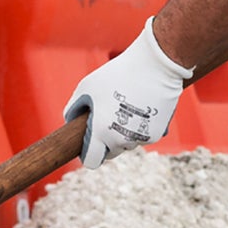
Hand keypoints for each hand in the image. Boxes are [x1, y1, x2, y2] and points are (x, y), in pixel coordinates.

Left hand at [63, 18, 193, 168]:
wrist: (157, 66)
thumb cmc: (118, 73)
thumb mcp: (87, 86)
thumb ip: (74, 108)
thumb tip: (70, 122)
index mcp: (101, 131)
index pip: (91, 161)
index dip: (88, 153)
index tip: (89, 143)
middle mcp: (121, 140)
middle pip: (111, 152)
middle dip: (107, 140)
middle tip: (108, 117)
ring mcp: (141, 138)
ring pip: (128, 143)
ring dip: (125, 133)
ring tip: (126, 107)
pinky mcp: (157, 134)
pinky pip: (143, 136)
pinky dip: (141, 127)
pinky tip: (141, 107)